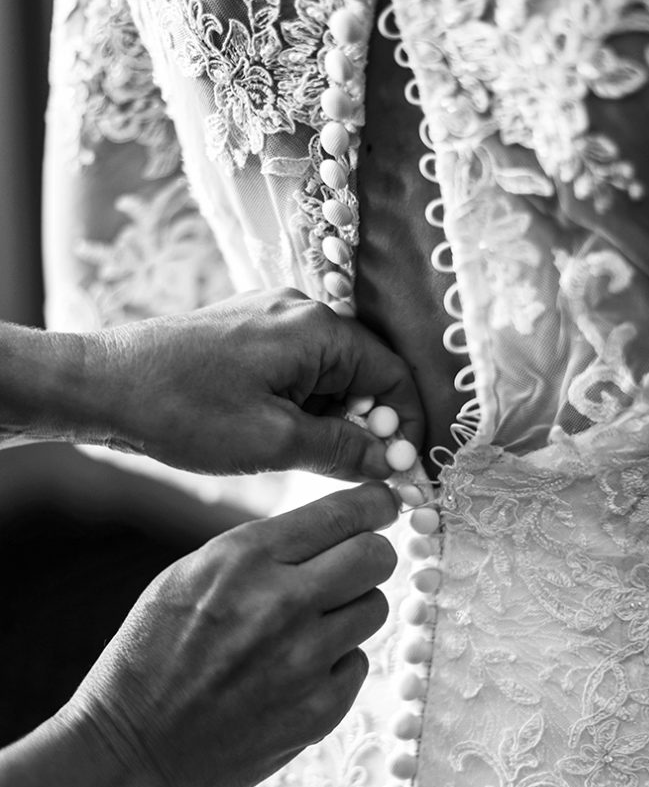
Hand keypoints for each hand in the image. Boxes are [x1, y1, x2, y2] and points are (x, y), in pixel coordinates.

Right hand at [63, 482, 398, 786]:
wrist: (135, 751)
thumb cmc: (153, 655)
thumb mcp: (189, 576)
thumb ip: (259, 549)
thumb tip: (328, 529)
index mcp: (243, 559)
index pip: (341, 514)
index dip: (372, 504)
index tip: (383, 504)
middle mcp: (282, 603)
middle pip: (376, 556)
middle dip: (371, 553)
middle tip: (355, 565)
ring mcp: (306, 660)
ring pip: (375, 607)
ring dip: (351, 609)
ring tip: (308, 626)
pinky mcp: (321, 710)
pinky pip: (358, 663)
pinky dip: (336, 662)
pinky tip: (294, 673)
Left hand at [93, 289, 423, 479]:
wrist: (105, 386)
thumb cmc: (184, 411)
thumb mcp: (274, 441)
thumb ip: (344, 450)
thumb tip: (393, 464)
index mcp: (316, 329)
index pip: (392, 375)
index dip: (405, 427)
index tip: (404, 472)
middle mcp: (299, 312)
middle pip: (363, 372)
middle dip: (367, 425)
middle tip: (357, 473)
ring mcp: (269, 318)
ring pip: (328, 374)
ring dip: (331, 419)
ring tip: (305, 458)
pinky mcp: (246, 332)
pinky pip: (296, 370)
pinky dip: (302, 406)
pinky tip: (280, 436)